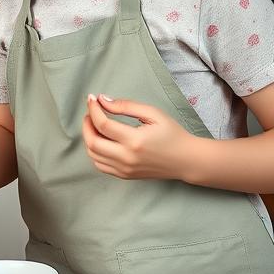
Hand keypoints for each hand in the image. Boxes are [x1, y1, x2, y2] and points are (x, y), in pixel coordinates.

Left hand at [83, 94, 197, 181]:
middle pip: (92, 141)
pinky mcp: (124, 175)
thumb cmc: (172, 134)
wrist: (187, 160)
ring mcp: (124, 169)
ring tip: (95, 125)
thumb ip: (126, 106)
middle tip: (91, 113)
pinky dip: (95, 152)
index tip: (92, 99)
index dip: (93, 109)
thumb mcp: (154, 114)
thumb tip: (103, 100)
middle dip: (86, 124)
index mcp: (135, 141)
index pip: (103, 124)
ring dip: (89, 137)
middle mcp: (127, 158)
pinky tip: (102, 140)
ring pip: (93, 155)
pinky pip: (100, 165)